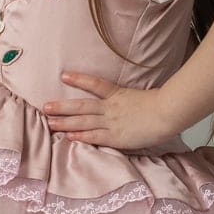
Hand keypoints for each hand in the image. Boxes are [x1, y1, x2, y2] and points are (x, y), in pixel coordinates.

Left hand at [43, 72, 181, 151]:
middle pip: (81, 105)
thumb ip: (130, 100)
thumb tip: (127, 103)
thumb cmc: (162, 106)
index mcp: (119, 95)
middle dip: (62, 106)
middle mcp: (111, 107)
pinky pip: (95, 136)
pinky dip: (81, 136)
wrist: (168, 112)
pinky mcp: (116, 136)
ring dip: (65, 122)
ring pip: (84, 121)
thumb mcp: (143, 97)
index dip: (79, 79)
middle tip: (44, 106)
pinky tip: (68, 137)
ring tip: (49, 122)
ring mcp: (112, 121)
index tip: (64, 75)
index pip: (95, 84)